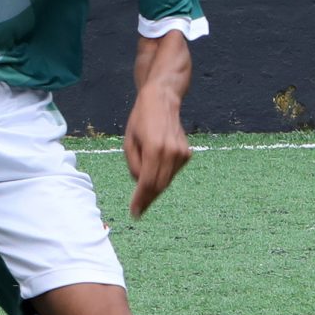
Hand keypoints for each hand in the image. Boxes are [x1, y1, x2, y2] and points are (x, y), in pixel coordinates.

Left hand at [122, 90, 190, 219]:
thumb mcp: (128, 142)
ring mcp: (181, 154)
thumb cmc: (141, 119)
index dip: (140, 199)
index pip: (147, 182)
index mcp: (154, 149)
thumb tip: (140, 183)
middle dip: (148, 199)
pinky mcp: (186, 154)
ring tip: (143, 191)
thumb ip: (133, 165)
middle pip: (159, 185)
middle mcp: (171, 153)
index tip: (135, 212)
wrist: (162, 102)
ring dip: (155, 188)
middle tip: (138, 210)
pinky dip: (162, 176)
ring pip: (167, 181)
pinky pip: (172, 173)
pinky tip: (155, 168)